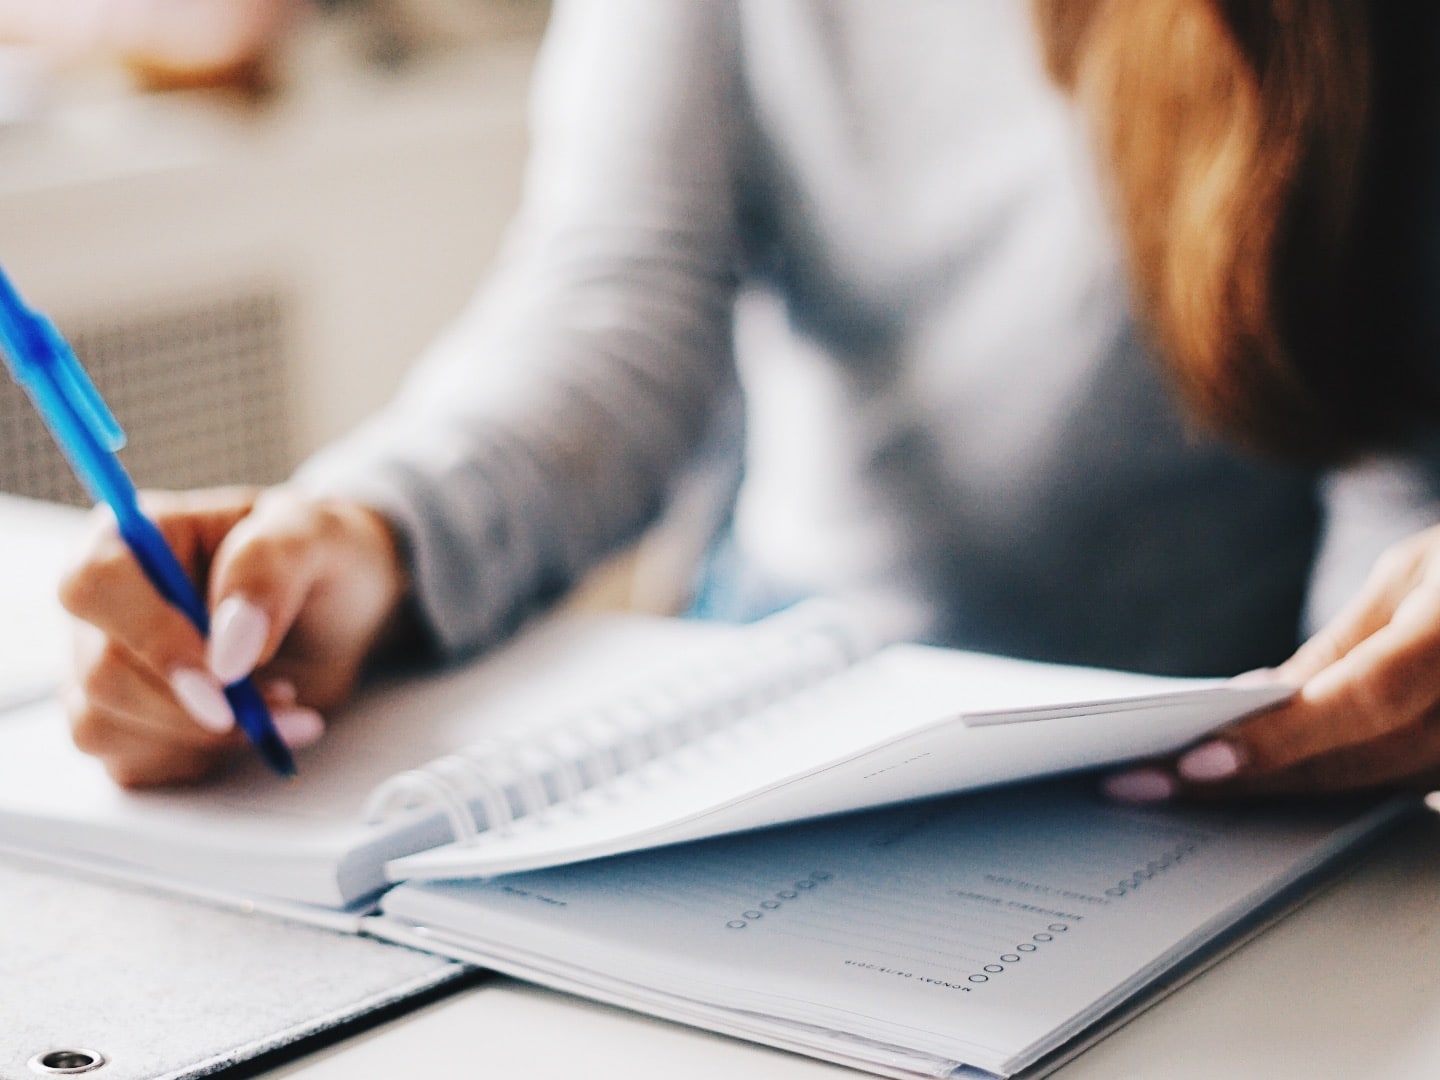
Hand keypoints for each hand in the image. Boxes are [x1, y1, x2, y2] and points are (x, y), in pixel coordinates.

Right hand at [59, 485, 411, 786]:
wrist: (342, 609)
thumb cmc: (320, 556)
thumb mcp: (315, 535)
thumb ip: (267, 570)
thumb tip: (227, 651)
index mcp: (133, 536)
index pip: (95, 585)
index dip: (152, 638)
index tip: (225, 675)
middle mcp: (106, 604)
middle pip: (100, 672)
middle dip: (195, 705)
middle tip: (282, 696)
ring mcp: (106, 666)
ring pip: (104, 726)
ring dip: (204, 736)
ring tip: (280, 702)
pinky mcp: (125, 722)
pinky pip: (130, 762)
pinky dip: (200, 758)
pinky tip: (251, 729)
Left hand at [1105, 524, 1439, 801]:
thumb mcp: (1415, 573)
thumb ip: (1343, 645)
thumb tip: (1262, 699)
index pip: (1363, 701)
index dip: (1279, 739)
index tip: (1195, 764)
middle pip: (1355, 761)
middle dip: (1245, 777)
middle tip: (1143, 784)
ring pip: (1370, 787)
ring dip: (1273, 792)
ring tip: (1175, 789)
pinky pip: (1396, 789)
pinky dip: (1323, 786)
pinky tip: (1253, 783)